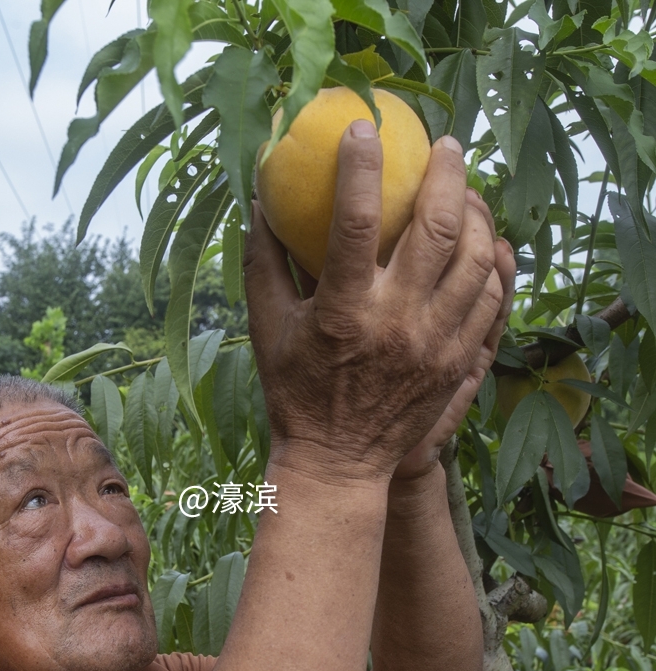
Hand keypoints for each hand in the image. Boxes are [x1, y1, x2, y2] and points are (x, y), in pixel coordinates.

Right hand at [244, 124, 504, 483]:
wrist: (339, 461)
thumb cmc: (295, 392)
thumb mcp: (267, 330)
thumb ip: (263, 264)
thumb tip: (259, 203)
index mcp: (343, 313)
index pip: (356, 221)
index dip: (362, 165)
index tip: (366, 127)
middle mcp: (397, 323)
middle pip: (438, 226)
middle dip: (448, 171)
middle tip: (447, 145)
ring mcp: (436, 344)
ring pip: (478, 258)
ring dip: (479, 212)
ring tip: (468, 191)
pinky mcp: (458, 362)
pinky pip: (492, 298)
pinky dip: (494, 262)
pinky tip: (485, 244)